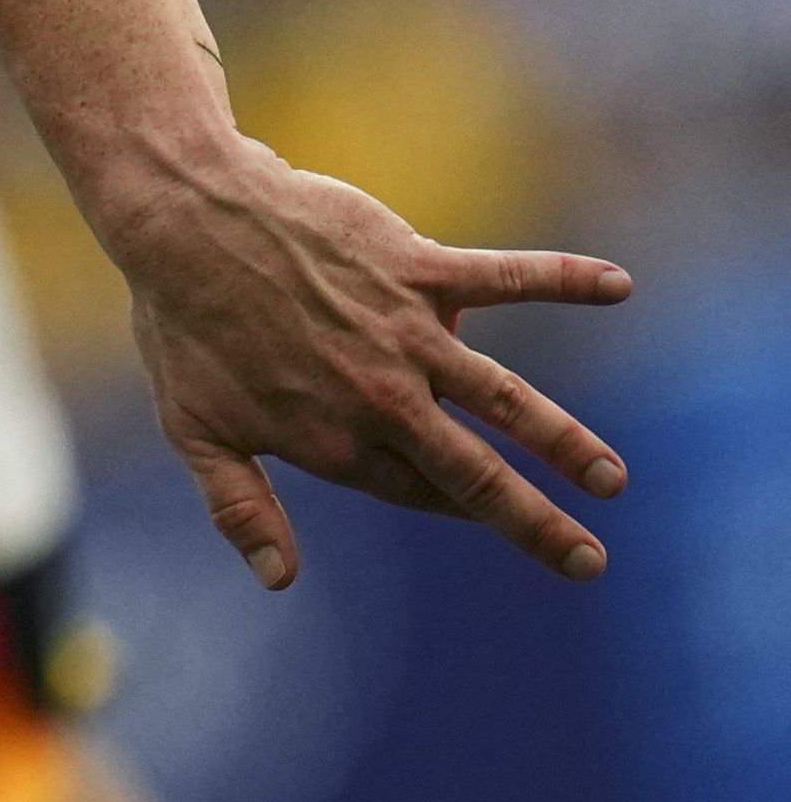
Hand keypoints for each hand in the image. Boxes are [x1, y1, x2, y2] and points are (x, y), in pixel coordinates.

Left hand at [109, 145, 632, 588]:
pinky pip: (504, 277)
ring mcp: (403, 331)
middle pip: (473, 471)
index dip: (462, 510)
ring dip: (563, 437)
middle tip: (591, 562)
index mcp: (334, 438)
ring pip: (505, 396)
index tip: (499, 521)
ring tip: (611, 477)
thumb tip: (280, 582)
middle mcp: (380, 395)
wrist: (182, 219)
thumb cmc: (183, 323)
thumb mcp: (194, 429)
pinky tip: (619, 287)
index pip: (417, 491)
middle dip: (535, 521)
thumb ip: (240, 507)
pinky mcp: (415, 268)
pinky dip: (563, 280)